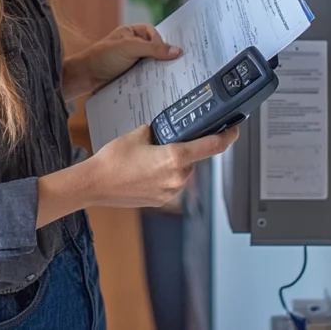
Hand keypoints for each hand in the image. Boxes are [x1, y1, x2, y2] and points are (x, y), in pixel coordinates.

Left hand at [63, 24, 181, 98]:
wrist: (85, 78)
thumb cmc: (102, 57)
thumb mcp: (129, 48)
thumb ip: (153, 49)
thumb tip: (177, 51)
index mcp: (131, 32)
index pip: (153, 34)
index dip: (162, 42)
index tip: (171, 54)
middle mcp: (133, 45)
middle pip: (155, 50)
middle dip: (162, 58)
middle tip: (176, 67)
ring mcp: (131, 61)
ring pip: (151, 64)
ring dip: (157, 70)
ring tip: (169, 78)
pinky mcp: (130, 75)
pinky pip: (145, 75)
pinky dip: (151, 80)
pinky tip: (157, 85)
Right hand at [85, 124, 239, 207]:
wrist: (95, 185)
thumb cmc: (113, 160)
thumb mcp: (138, 134)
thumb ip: (159, 131)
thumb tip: (166, 131)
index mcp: (174, 157)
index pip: (211, 146)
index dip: (227, 137)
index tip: (235, 130)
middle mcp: (177, 177)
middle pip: (194, 158)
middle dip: (184, 148)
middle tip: (164, 141)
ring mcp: (170, 191)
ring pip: (182, 170)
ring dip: (173, 162)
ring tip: (148, 157)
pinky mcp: (162, 200)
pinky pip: (171, 182)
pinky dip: (164, 174)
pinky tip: (145, 170)